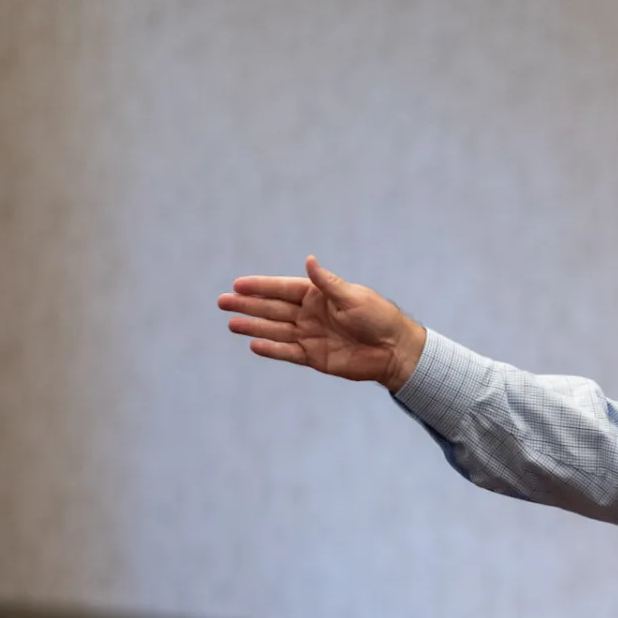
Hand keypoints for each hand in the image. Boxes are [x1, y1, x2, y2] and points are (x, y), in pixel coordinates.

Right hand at [217, 256, 427, 391]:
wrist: (394, 350)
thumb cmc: (378, 317)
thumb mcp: (352, 296)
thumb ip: (327, 283)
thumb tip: (309, 260)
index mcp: (319, 295)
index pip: (283, 288)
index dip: (260, 286)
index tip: (237, 284)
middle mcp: (311, 314)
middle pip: (273, 308)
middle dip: (248, 304)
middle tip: (222, 302)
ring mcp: (311, 335)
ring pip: (275, 329)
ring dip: (253, 326)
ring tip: (231, 324)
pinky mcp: (315, 357)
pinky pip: (288, 352)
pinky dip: (271, 349)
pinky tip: (253, 344)